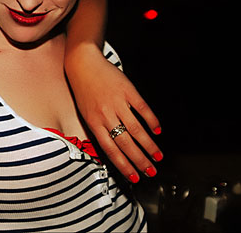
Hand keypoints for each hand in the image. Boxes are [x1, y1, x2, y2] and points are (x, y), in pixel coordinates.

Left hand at [66, 43, 161, 182]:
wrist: (83, 64)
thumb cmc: (83, 89)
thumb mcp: (85, 112)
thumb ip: (98, 129)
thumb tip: (113, 148)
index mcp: (93, 122)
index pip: (110, 150)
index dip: (123, 165)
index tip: (134, 176)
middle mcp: (105, 114)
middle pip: (125, 143)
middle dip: (140, 160)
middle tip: (151, 171)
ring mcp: (117, 102)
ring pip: (135, 129)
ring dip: (148, 145)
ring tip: (157, 155)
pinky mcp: (127, 91)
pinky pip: (142, 109)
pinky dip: (151, 120)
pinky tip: (157, 130)